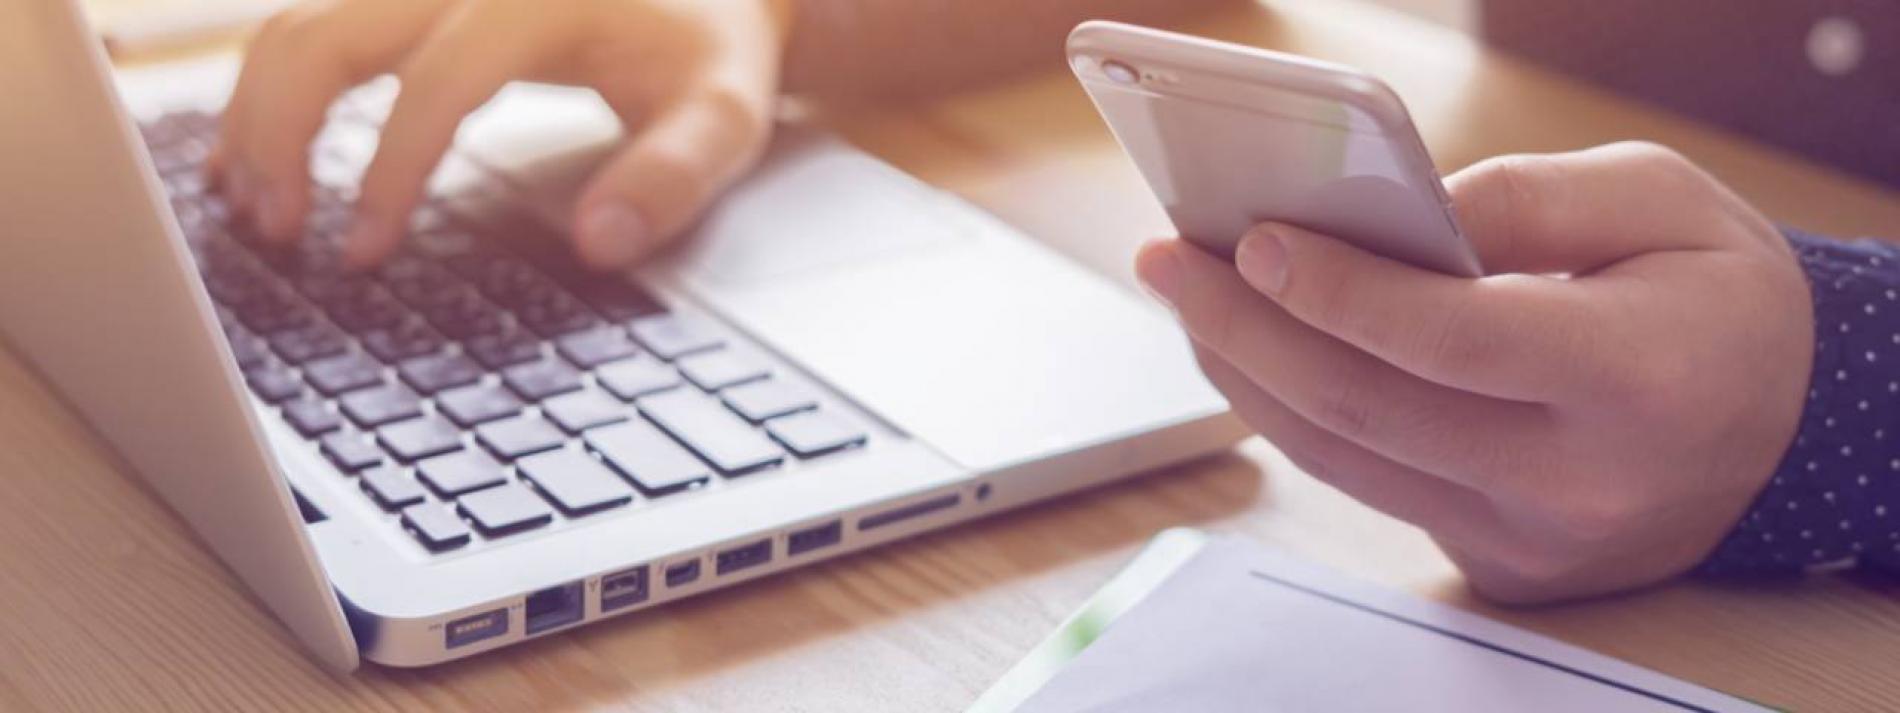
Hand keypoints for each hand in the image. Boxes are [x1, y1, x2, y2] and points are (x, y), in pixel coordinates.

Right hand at [210, 0, 789, 268]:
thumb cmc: (711, 48)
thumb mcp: (723, 113)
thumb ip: (671, 176)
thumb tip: (600, 244)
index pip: (438, 80)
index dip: (389, 169)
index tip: (362, 252)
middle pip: (331, 32)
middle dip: (283, 132)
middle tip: (275, 232)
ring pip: (303, 23)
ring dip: (259, 111)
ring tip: (252, 208)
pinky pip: (315, 24)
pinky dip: (273, 86)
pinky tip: (251, 154)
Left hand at [1138, 142, 1813, 602]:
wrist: (1781, 430)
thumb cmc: (1720, 300)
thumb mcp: (1662, 201)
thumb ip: (1524, 198)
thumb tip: (1383, 216)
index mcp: (1641, 377)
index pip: (1454, 340)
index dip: (1340, 291)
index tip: (1252, 242)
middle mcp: (1583, 480)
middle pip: (1369, 409)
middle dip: (1246, 328)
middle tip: (1171, 260)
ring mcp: (1535, 539)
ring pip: (1347, 460)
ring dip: (1247, 377)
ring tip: (1191, 301)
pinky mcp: (1498, 565)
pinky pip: (1371, 487)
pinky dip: (1299, 419)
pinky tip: (1257, 356)